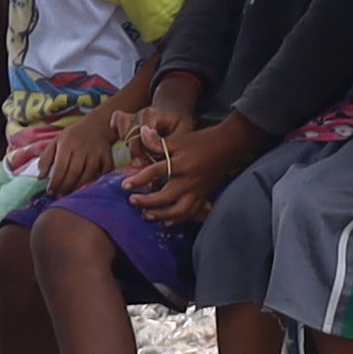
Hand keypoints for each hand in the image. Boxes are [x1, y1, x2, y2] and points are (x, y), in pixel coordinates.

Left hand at [18, 112, 115, 196]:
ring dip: (79, 187)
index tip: (50, 192)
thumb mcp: (56, 142)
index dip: (55, 181)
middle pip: (74, 172)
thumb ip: (46, 158)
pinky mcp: (107, 155)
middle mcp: (81, 148)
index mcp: (66, 144)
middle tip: (60, 196)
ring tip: (71, 194)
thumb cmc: (73, 136)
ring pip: (88, 174)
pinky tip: (92, 187)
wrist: (96, 125)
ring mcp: (95, 152)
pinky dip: (100, 180)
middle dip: (65, 187)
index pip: (60, 166)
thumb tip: (40, 177)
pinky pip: (105, 172)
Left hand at [136, 116, 253, 226]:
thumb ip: (158, 142)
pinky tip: (165, 221)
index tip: (124, 186)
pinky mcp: (203, 196)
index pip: (155, 173)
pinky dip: (176, 219)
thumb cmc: (200, 141)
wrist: (227, 146)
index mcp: (180, 164)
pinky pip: (189, 213)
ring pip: (177, 211)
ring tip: (145, 215)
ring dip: (159, 215)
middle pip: (164, 197)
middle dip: (146, 202)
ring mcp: (197, 191)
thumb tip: (140, 133)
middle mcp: (188, 181)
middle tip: (132, 201)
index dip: (138, 180)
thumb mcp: (178, 139)